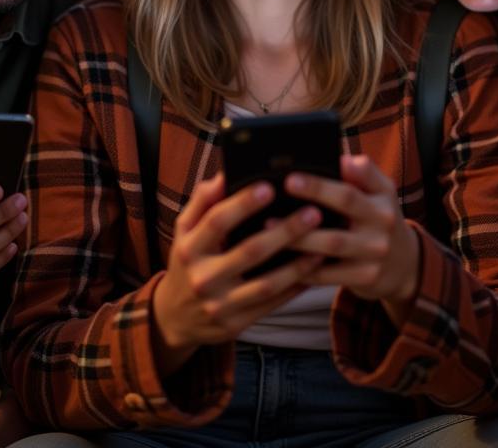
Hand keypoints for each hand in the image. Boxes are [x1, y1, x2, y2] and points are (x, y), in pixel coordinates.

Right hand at [151, 171, 323, 373]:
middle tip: (312, 212)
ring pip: (266, 284)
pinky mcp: (236, 324)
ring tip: (321, 245)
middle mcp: (204, 277)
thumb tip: (225, 173)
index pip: (218, 221)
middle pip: (249, 252)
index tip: (270, 186)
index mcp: (190, 248)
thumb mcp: (185, 230)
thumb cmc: (188, 261)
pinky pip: (272, 304)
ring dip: (297, 264)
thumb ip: (203, 200)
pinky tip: (313, 271)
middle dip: (284, 231)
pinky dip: (295, 287)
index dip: (243, 203)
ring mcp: (220, 304)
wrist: (175, 317)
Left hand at [288, 154, 419, 313]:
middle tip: (286, 183)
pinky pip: (329, 274)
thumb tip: (340, 157)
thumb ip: (362, 173)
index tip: (310, 162)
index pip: (363, 175)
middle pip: (347, 202)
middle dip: (316, 190)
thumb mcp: (379, 192)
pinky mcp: (366, 277)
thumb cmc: (377, 218)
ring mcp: (376, 252)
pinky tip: (280, 259)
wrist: (403, 264)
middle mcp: (384, 221)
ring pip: (332, 242)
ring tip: (268, 225)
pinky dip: (303, 267)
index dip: (345, 166)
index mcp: (384, 194)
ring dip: (298, 234)